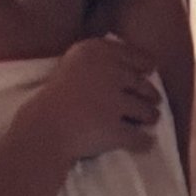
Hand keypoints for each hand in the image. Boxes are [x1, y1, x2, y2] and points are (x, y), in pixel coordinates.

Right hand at [36, 31, 165, 166]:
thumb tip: (125, 64)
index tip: (151, 67)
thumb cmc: (51, 96)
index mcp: (95, 52)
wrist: (41, 128)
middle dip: (150, 93)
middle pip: (141, 83)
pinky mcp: (116, 129)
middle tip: (154, 99)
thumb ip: (96, 60)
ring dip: (150, 116)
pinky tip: (146, 143)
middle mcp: (110, 72)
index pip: (130, 54)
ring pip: (145, 110)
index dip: (143, 62)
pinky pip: (137, 138)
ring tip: (151, 119)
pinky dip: (143, 142)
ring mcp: (115, 102)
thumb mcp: (71, 64)